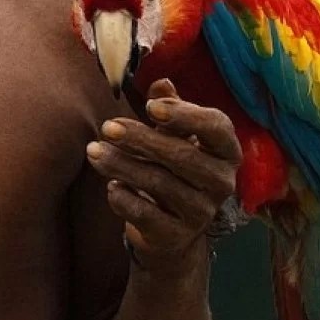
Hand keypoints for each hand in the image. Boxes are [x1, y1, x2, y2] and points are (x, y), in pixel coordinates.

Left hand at [86, 79, 240, 267]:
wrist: (171, 229)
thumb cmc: (172, 167)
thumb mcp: (173, 134)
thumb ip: (168, 107)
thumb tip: (161, 82)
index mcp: (225, 150)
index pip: (217, 127)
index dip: (186, 115)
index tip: (150, 106)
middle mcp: (221, 182)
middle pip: (182, 155)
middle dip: (140, 139)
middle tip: (107, 127)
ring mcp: (202, 212)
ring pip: (159, 183)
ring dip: (121, 165)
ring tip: (94, 151)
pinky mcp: (177, 236)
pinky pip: (146, 215)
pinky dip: (124, 199)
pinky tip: (110, 187)